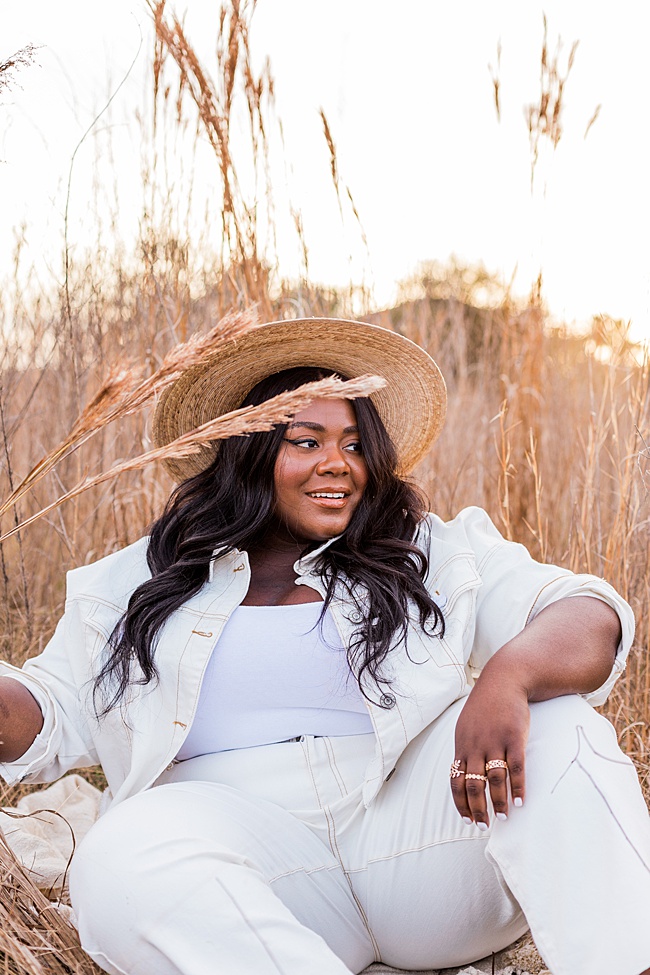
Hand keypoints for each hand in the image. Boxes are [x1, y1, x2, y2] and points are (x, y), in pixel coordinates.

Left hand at [450, 668, 529, 827]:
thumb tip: (463, 775)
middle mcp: (476, 745)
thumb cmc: (485, 707)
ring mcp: (495, 741)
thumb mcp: (466, 726)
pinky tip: (520, 800)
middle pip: (473, 783)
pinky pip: (516, 766)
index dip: (460, 802)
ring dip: (498, 801)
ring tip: (503, 817)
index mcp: (462, 744)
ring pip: (494, 778)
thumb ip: (465, 750)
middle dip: (477, 808)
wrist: (503, 681)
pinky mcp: (514, 737)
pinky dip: (517, 786)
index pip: (455, 780)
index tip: (467, 820)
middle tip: (483, 826)